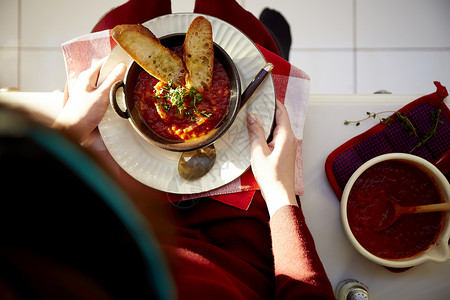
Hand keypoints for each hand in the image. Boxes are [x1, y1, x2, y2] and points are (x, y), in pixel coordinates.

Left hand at [54, 58, 125, 141]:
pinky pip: (102, 93)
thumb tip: (122, 66)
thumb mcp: (102, 95)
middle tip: (127, 80)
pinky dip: (109, 95)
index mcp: (87, 76)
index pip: (104, 62)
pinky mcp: (89, 100)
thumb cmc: (83, 113)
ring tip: (122, 92)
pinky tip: (114, 101)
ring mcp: (87, 90)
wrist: (73, 130)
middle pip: (105, 73)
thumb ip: (112, 80)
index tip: (128, 65)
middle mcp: (86, 81)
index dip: (116, 62)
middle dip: (116, 76)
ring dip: (113, 87)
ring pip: (104, 84)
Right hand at [247, 100, 297, 216]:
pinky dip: (269, 131)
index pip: (281, 111)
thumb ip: (256, 133)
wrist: (279, 195)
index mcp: (286, 136)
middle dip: (269, 110)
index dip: (274, 101)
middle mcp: (291, 139)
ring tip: (254, 116)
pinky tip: (258, 133)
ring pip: (279, 127)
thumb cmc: (271, 176)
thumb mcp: (258, 152)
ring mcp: (289, 146)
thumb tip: (252, 117)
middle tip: (255, 104)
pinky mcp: (285, 152)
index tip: (265, 93)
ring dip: (268, 122)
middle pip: (281, 118)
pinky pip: (278, 136)